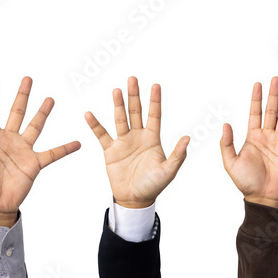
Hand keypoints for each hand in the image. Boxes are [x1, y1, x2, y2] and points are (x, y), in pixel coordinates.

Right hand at [85, 77, 188, 208]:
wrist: (135, 198)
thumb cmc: (154, 185)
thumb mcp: (169, 170)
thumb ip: (178, 154)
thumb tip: (187, 138)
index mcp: (153, 139)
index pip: (155, 115)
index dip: (155, 101)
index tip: (155, 85)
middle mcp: (138, 137)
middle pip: (136, 112)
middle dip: (134, 96)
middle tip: (132, 79)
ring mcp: (123, 142)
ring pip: (120, 119)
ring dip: (118, 105)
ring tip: (116, 90)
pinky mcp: (110, 151)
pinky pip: (102, 135)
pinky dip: (95, 125)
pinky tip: (90, 114)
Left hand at [221, 77, 277, 209]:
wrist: (263, 197)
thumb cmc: (245, 182)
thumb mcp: (230, 163)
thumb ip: (227, 144)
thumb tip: (226, 124)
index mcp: (252, 137)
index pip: (255, 113)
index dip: (256, 98)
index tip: (258, 84)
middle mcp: (267, 136)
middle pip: (270, 110)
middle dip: (273, 95)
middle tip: (276, 79)